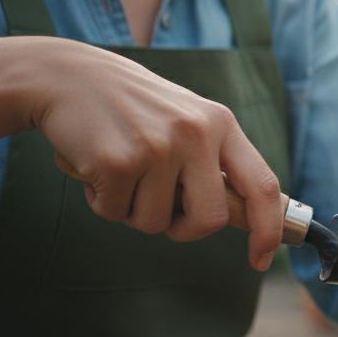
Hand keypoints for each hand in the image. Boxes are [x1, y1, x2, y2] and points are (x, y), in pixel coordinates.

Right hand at [3, 37, 283, 269]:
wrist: (70, 77)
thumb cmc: (135, 109)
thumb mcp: (190, 120)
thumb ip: (215, 162)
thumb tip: (243, 216)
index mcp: (221, 124)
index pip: (262, 186)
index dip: (266, 229)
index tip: (260, 259)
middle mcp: (196, 133)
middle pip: (210, 220)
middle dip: (184, 229)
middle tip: (163, 211)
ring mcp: (157, 147)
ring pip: (155, 223)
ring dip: (133, 211)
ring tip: (123, 172)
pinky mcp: (116, 161)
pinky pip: (114, 213)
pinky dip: (102, 201)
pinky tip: (96, 166)